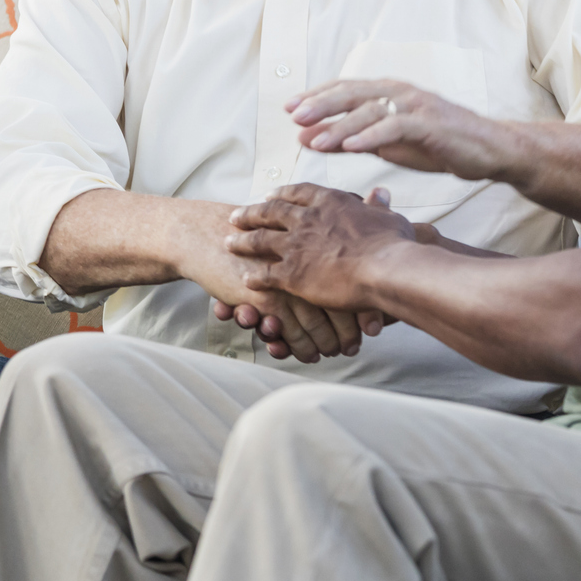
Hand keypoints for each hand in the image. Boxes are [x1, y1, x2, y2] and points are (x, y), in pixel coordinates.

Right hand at [180, 242, 369, 362]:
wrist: (207, 235)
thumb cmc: (250, 231)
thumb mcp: (284, 226)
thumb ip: (315, 233)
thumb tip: (345, 229)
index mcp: (317, 242)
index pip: (353, 280)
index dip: (365, 309)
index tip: (372, 328)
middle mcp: (306, 263)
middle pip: (342, 306)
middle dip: (350, 332)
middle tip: (352, 347)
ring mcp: (288, 282)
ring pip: (318, 324)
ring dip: (326, 344)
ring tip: (330, 353)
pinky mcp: (267, 299)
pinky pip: (292, 332)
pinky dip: (302, 348)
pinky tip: (308, 354)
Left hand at [226, 183, 417, 310]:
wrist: (387, 269)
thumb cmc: (395, 245)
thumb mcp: (388, 217)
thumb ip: (377, 207)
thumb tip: (380, 193)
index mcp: (329, 202)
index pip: (298, 193)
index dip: (282, 194)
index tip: (270, 195)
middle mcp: (306, 219)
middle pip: (270, 212)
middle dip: (251, 213)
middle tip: (235, 215)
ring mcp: (296, 245)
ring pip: (260, 240)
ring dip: (242, 241)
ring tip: (228, 242)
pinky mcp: (292, 273)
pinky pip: (266, 274)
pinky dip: (255, 277)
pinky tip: (246, 280)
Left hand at [290, 80, 513, 182]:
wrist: (488, 149)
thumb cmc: (436, 144)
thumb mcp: (385, 144)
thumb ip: (348, 139)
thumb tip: (306, 138)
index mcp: (387, 93)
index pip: (344, 89)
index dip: (315, 96)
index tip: (288, 109)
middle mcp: (399, 92)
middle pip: (351, 93)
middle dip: (320, 104)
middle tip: (293, 116)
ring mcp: (415, 105)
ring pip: (370, 110)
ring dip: (340, 126)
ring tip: (315, 140)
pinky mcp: (431, 122)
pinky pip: (396, 127)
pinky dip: (372, 136)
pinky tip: (351, 147)